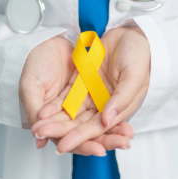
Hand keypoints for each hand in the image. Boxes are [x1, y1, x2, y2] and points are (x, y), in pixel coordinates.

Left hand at [32, 26, 149, 153]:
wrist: (133, 33)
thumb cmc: (139, 55)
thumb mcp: (134, 76)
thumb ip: (121, 99)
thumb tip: (107, 121)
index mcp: (119, 108)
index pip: (97, 127)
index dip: (80, 137)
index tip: (62, 145)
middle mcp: (104, 104)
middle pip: (80, 122)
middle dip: (61, 130)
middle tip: (41, 135)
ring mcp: (92, 92)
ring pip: (71, 112)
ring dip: (55, 120)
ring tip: (38, 127)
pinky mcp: (83, 80)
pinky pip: (67, 96)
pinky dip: (56, 104)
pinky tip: (43, 111)